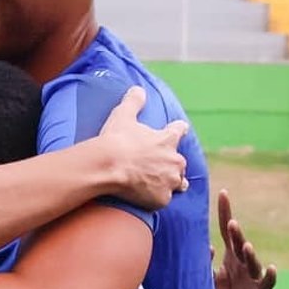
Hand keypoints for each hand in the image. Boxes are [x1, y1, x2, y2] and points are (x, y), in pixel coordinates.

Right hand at [95, 86, 190, 211]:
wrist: (108, 166)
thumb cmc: (116, 140)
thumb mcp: (123, 115)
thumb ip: (134, 101)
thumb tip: (138, 88)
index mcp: (168, 139)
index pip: (180, 130)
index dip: (178, 129)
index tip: (179, 129)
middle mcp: (175, 161)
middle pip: (180, 162)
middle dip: (171, 164)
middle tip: (158, 166)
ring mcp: (170, 181)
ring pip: (177, 184)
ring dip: (170, 183)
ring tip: (159, 185)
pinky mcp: (162, 199)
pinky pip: (163, 200)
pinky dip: (156, 198)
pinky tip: (146, 197)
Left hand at [214, 191, 275, 288]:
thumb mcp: (208, 281)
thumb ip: (204, 264)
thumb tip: (205, 245)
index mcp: (229, 260)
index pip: (226, 233)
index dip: (224, 213)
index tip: (222, 193)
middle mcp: (242, 265)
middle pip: (239, 244)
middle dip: (236, 234)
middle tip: (231, 222)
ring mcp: (252, 278)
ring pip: (252, 262)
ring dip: (250, 254)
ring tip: (246, 246)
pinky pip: (267, 283)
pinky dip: (270, 276)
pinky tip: (272, 269)